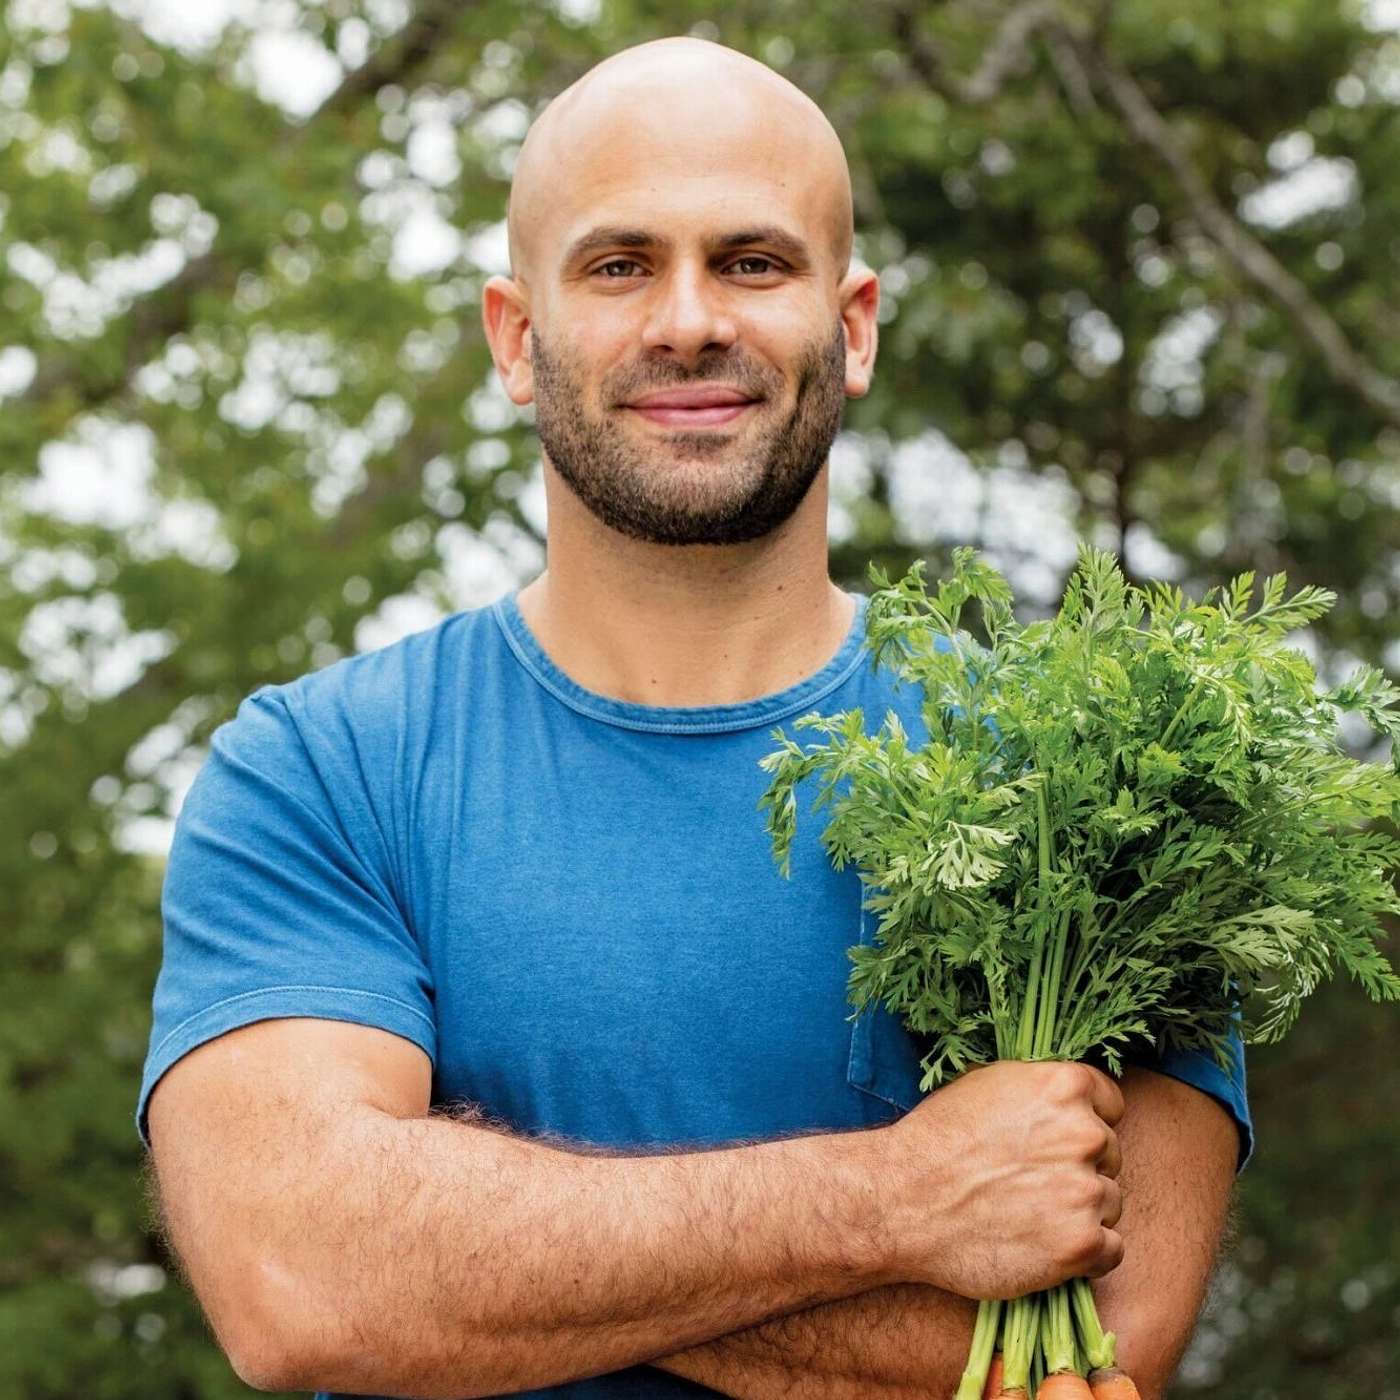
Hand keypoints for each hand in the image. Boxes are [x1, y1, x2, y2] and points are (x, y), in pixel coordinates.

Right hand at [872, 1060, 1124, 1299]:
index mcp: (1063, 1085)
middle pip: (1110, 1154)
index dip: (1082, 1122)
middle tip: (1029, 1180)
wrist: (902, 1201)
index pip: (1110, 1104)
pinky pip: (1112, 1250)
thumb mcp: (988, 1085)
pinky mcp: (1081, 1244)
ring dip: (1079, 1211)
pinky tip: (1043, 1244)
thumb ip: (1039, 1090)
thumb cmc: (937, 1140)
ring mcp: (1084, 1190)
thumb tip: (1071, 1098)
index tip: (1054, 1140)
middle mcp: (1083, 1133)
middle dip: (1078, 1167)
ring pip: (1109, 1202)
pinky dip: (1085, 1254)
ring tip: (1026, 1213)